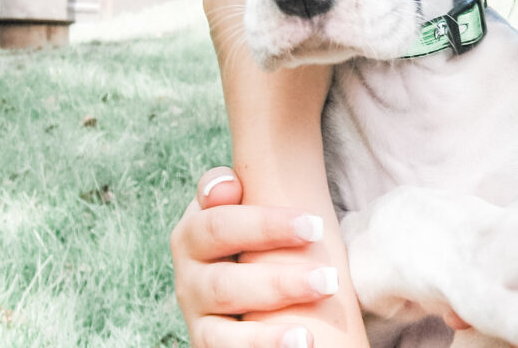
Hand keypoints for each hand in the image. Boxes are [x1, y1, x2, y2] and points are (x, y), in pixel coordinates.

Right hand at [170, 167, 338, 347]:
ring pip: (221, 334)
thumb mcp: (240, 201)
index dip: (265, 226)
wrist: (238, 265)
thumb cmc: (249, 227)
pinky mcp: (209, 345)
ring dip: (264, 337)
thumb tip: (225, 186)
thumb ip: (228, 185)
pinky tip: (294, 347)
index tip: (315, 225)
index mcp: (192, 234)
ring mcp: (198, 319)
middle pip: (225, 284)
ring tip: (305, 339)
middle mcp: (189, 280)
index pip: (219, 226)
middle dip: (279, 284)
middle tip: (329, 280)